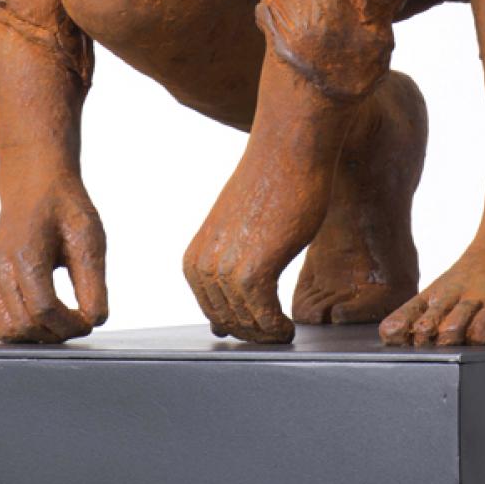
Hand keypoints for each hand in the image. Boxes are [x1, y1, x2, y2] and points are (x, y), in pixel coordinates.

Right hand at [0, 167, 107, 342]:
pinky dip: (21, 330)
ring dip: (38, 336)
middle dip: (57, 333)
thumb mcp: (89, 237)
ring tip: (62, 321)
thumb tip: (96, 320)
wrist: (34, 186)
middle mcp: (0, 268)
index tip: (90, 321)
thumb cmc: (64, 208)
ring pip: (6, 331)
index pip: (45, 309)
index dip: (71, 324)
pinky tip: (42, 317)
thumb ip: (93, 281)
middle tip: (80, 322)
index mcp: (26, 254)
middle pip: (25, 325)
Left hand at [183, 60, 354, 342]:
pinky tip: (289, 327)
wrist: (288, 150)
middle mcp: (203, 266)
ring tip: (286, 330)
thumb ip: (229, 272)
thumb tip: (219, 327)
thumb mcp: (241, 234)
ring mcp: (225, 270)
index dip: (240, 324)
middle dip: (253, 332)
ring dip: (267, 333)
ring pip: (247, 323)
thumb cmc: (273, 185)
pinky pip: (264, 318)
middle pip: (228, 322)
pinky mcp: (254, 271)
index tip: (263, 324)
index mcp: (195, 258)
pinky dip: (277, 329)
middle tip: (277, 332)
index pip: (213, 313)